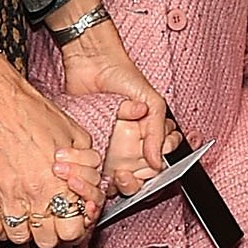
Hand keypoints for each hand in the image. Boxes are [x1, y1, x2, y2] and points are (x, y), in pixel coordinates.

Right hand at [0, 48, 103, 247]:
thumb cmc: (36, 114)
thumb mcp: (77, 136)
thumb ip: (88, 165)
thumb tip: (89, 186)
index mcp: (60, 183)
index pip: (73, 231)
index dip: (72, 227)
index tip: (67, 218)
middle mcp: (34, 194)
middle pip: (46, 240)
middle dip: (50, 231)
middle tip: (47, 217)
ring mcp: (5, 196)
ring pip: (18, 238)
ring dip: (24, 230)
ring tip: (25, 214)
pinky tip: (5, 213)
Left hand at [54, 13, 174, 192]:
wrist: (93, 64)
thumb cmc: (125, 77)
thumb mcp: (152, 104)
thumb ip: (156, 133)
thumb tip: (158, 163)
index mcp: (148, 137)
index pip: (156, 167)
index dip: (153, 175)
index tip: (148, 172)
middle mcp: (129, 146)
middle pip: (134, 178)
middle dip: (132, 183)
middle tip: (124, 175)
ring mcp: (109, 147)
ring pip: (112, 177)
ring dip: (111, 182)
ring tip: (110, 175)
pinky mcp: (89, 146)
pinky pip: (91, 166)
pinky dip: (90, 173)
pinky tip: (93, 170)